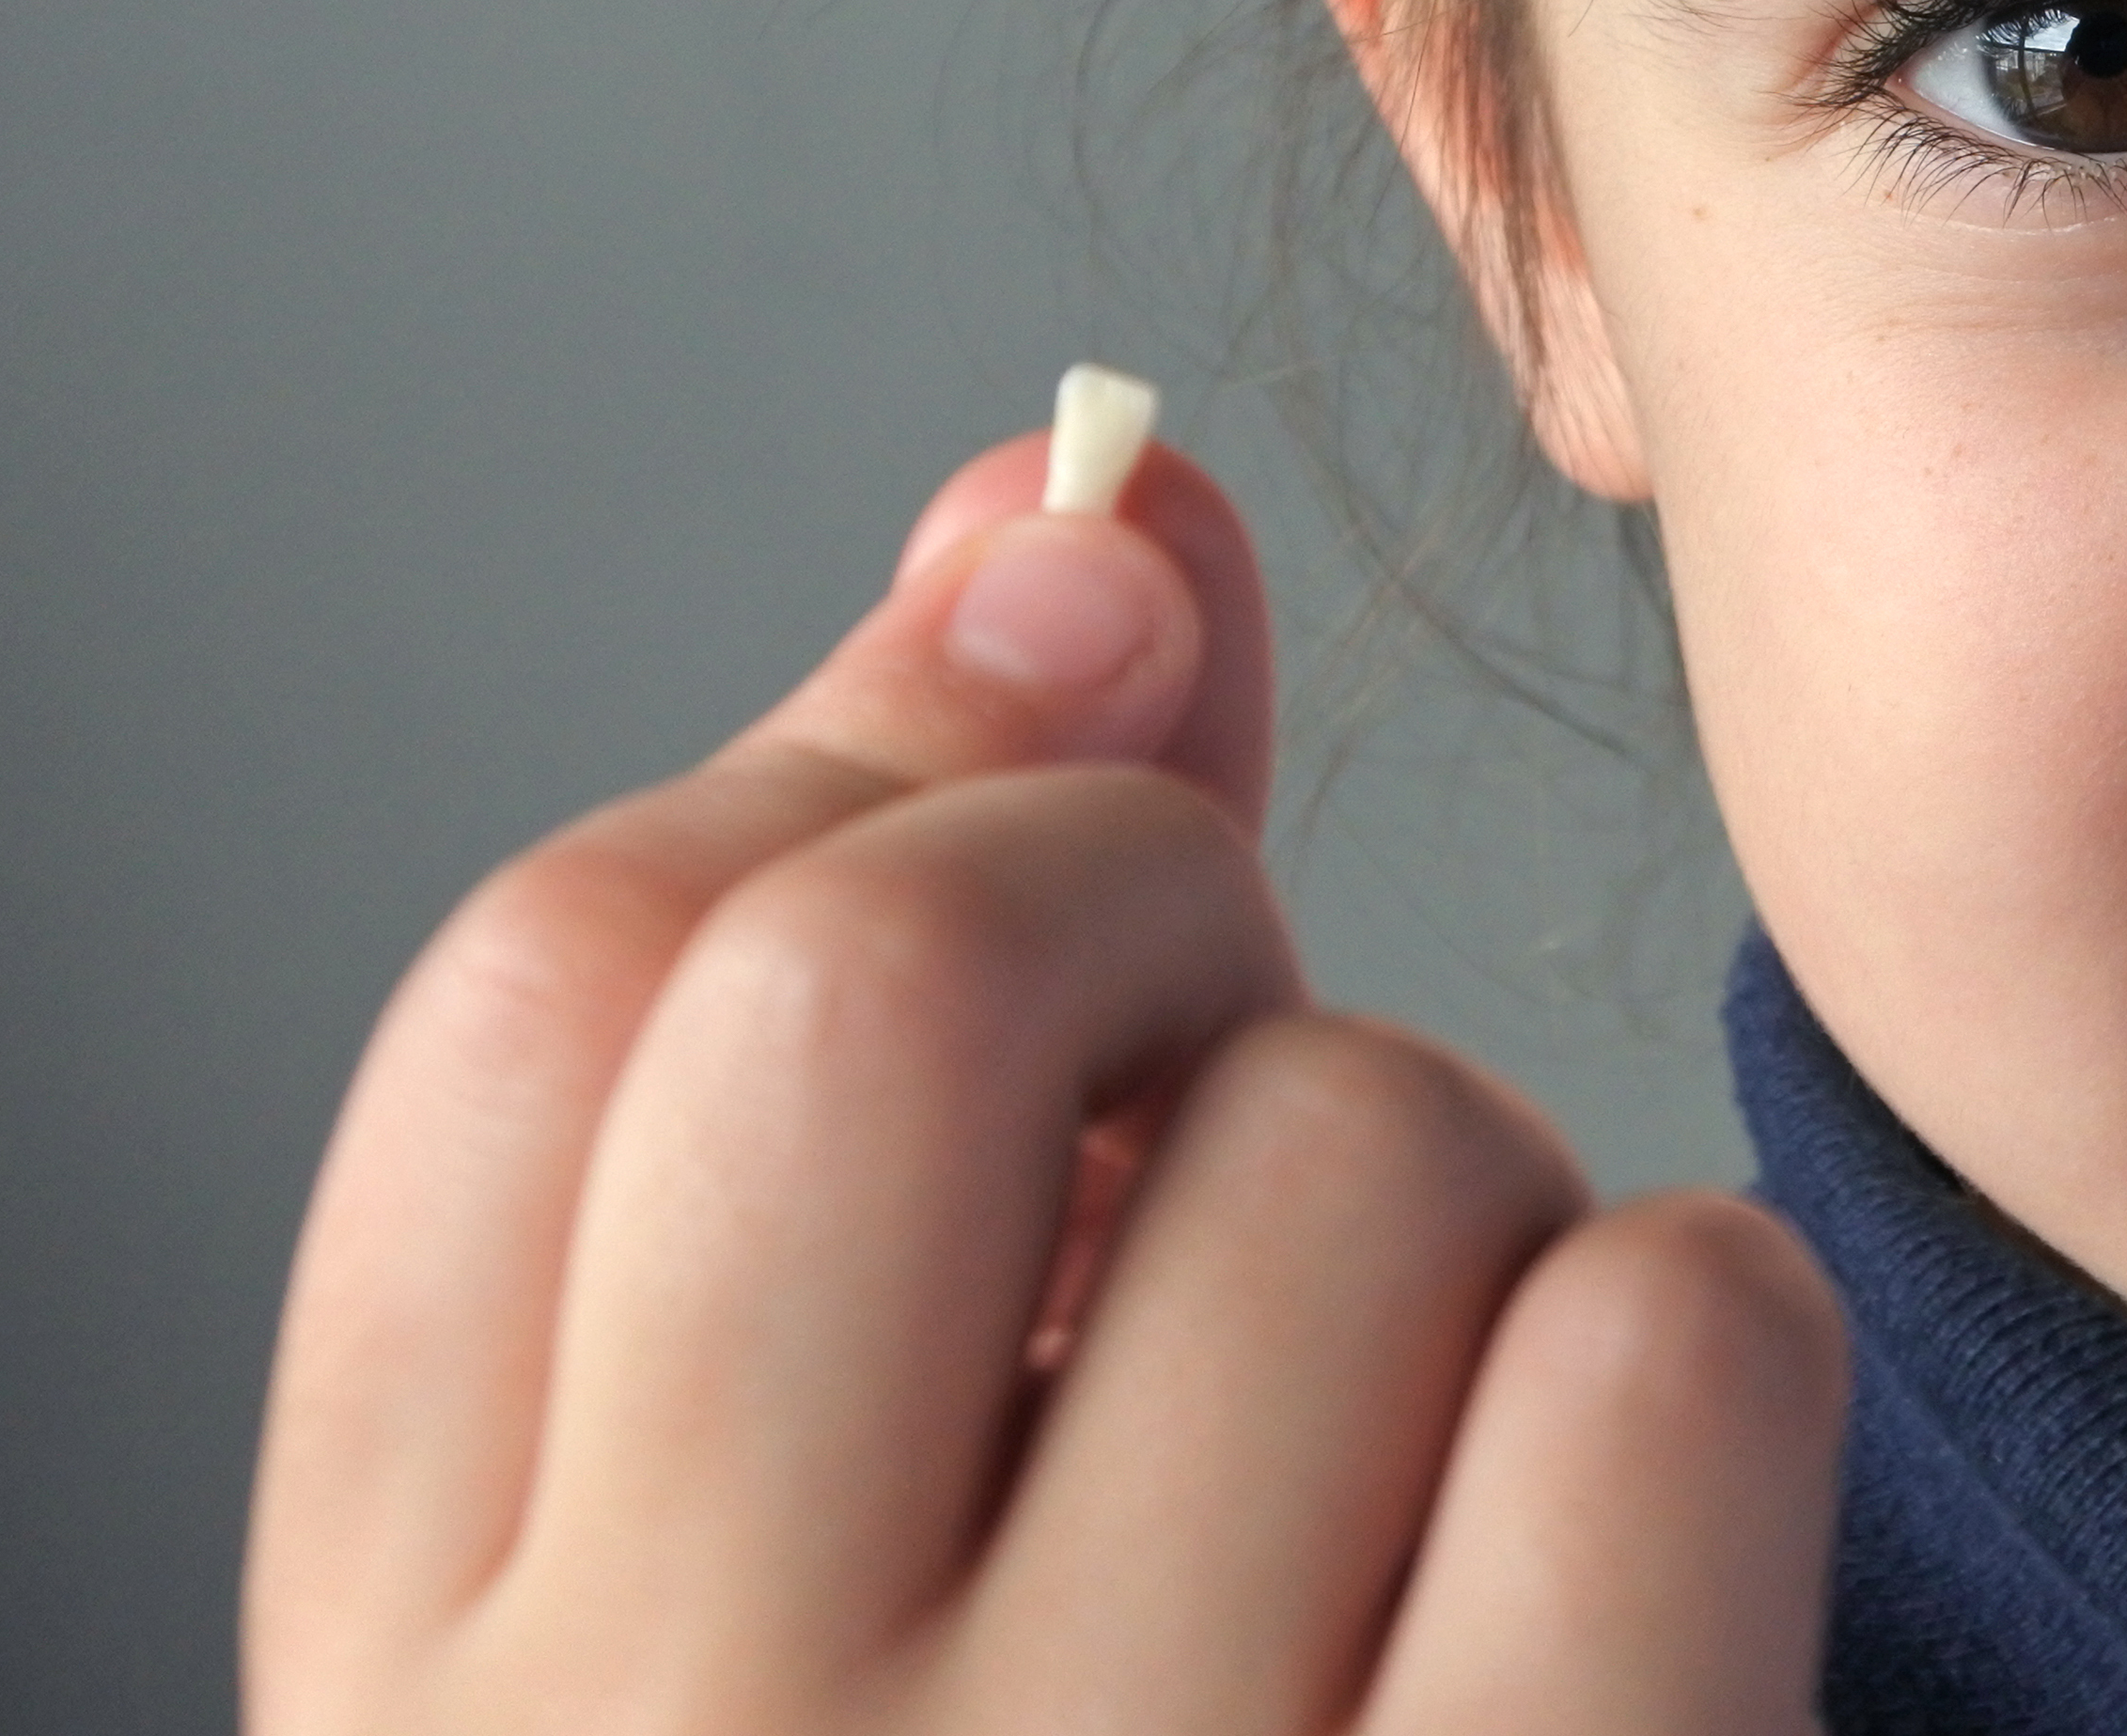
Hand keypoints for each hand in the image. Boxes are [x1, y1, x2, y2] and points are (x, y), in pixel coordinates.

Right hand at [244, 433, 1844, 1733]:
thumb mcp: (748, 1599)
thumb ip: (850, 1065)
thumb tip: (1069, 510)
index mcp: (436, 1714)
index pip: (560, 986)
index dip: (867, 804)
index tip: (1037, 854)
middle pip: (917, 982)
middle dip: (1145, 936)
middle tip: (1214, 1146)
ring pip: (1378, 1140)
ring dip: (1459, 1217)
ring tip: (1389, 1482)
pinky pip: (1670, 1352)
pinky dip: (1691, 1379)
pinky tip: (1599, 1581)